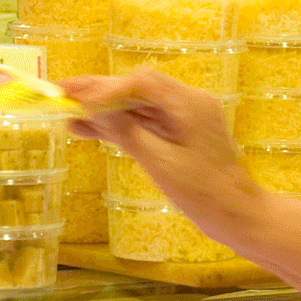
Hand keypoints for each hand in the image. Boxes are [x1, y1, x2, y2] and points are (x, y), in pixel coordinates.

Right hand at [62, 68, 263, 248]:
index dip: (106, 88)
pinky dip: (118, 126)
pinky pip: (144, 122)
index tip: (76, 99)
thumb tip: (93, 108)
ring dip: (103, 110)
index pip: (142, 83)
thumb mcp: (162, 165)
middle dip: (98, 92)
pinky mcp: (178, 133)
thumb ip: (128, 133)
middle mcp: (187, 102)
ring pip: (136, 105)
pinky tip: (88, 130)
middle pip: (136, 88)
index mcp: (190, 104)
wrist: (239, 217)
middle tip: (60, 94)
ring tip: (66, 114)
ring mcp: (183, 117)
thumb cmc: (205, 195)